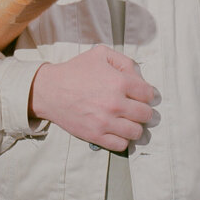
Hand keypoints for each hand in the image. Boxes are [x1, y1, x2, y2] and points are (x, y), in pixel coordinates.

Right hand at [29, 45, 155, 151]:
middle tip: (135, 108)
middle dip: (143, 111)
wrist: (50, 90)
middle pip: (146, 115)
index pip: (149, 94)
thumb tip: (140, 78)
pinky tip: (117, 130)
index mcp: (119, 82)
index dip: (147, 94)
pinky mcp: (96, 136)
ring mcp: (106, 122)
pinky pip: (121, 145)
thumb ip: (124, 61)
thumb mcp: (100, 54)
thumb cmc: (75, 71)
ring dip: (135, 127)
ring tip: (128, 121)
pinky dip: (123, 139)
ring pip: (136, 132)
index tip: (142, 96)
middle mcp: (116, 103)